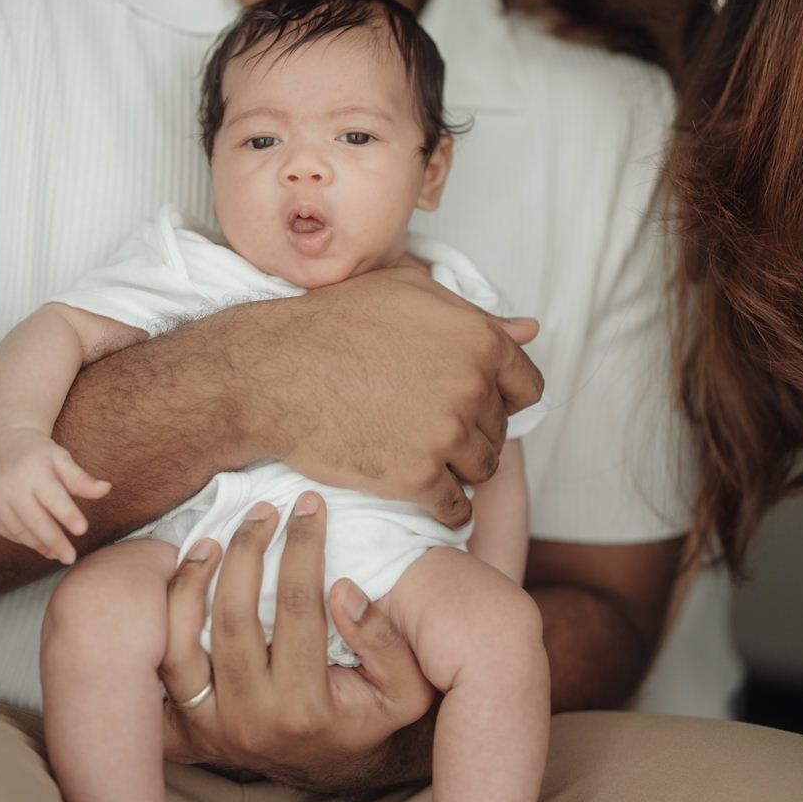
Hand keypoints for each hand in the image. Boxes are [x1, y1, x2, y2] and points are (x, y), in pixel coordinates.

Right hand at [0, 428, 110, 564]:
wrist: (1, 441)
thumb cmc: (37, 453)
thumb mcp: (61, 458)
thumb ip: (81, 478)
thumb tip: (106, 489)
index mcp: (32, 469)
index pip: (53, 497)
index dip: (68, 514)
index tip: (82, 530)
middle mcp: (9, 485)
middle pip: (34, 519)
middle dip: (54, 540)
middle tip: (70, 556)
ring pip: (19, 530)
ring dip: (39, 544)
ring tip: (57, 554)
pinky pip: (5, 531)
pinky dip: (23, 540)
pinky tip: (39, 544)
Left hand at [160, 492, 434, 790]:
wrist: (327, 766)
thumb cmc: (365, 713)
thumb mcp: (403, 689)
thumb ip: (384, 641)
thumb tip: (343, 590)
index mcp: (307, 708)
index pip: (298, 607)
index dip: (304, 546)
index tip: (310, 505)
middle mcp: (252, 720)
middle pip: (234, 620)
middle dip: (248, 550)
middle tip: (264, 510)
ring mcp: (211, 726)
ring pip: (182, 644)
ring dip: (193, 580)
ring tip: (214, 538)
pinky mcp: (184, 727)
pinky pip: (158, 666)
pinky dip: (163, 616)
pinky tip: (184, 575)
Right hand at [234, 264, 542, 526]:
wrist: (273, 373)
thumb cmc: (334, 324)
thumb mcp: (408, 294)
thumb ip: (473, 314)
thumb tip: (529, 328)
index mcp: (478, 339)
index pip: (527, 384)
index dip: (502, 395)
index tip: (475, 402)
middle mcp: (471, 386)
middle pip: (500, 428)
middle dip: (472, 429)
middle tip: (430, 424)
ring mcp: (446, 434)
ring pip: (482, 469)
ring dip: (460, 468)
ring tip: (424, 454)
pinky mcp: (417, 477)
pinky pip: (456, 507)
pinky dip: (446, 506)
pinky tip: (422, 490)